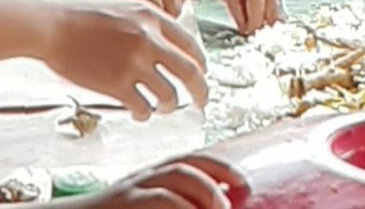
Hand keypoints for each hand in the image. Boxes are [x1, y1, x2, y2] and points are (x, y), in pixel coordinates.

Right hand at [34, 0, 208, 120]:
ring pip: (170, 95)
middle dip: (201, 91)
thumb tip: (160, 40)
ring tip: (164, 108)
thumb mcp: (119, 4)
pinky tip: (140, 114)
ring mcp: (134, 63)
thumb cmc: (76, 13)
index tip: (201, 72)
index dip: (200, 61)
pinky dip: (145, 114)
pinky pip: (143, 108)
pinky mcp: (117, 85)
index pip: (190, 43)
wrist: (50, 25)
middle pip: (190, 72)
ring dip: (170, 106)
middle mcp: (149, 39)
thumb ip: (143, 21)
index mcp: (150, 16)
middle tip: (202, 100)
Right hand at [71, 157, 245, 207]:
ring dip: (204, 190)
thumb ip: (171, 202)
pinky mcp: (123, 203)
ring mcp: (130, 190)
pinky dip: (180, 205)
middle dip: (218, 173)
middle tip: (239, 192)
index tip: (242, 182)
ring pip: (173, 175)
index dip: (218, 166)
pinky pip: (157, 198)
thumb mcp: (143, 207)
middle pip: (185, 162)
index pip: (189, 160)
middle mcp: (142, 178)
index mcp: (150, 178)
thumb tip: (211, 206)